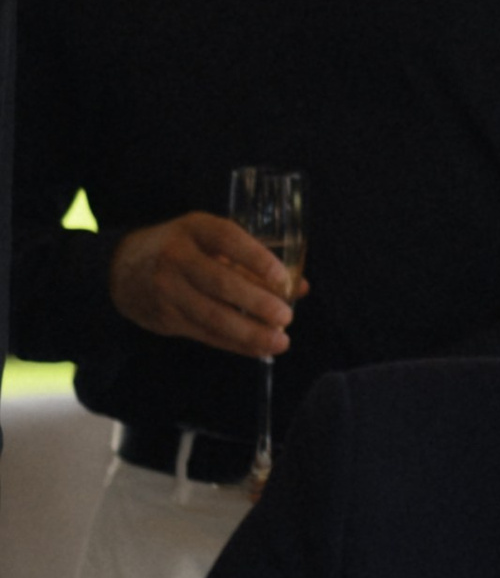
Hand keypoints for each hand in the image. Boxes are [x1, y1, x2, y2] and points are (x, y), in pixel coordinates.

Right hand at [106, 211, 302, 358]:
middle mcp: (177, 257)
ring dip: (249, 332)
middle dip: (257, 302)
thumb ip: (253, 261)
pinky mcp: (165, 317)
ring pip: (212, 315)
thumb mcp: (210, 241)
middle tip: (286, 316)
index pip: (227, 239)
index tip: (282, 278)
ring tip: (280, 341)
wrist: (122, 268)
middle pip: (220, 282)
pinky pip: (205, 333)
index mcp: (194, 229)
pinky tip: (258, 349)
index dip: (256, 258)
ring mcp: (168, 288)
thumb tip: (300, 287)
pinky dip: (235, 343)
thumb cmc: (182, 249)